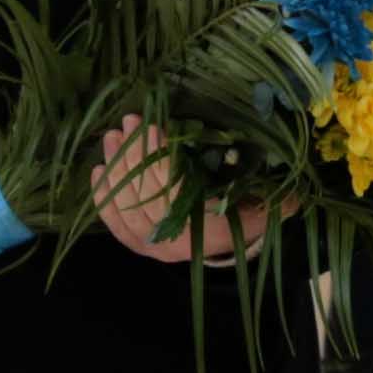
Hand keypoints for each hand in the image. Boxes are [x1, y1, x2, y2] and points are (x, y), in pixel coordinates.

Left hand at [91, 114, 286, 266]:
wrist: (237, 250)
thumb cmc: (251, 216)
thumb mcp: (266, 202)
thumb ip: (268, 182)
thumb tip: (273, 145)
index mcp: (208, 231)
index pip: (174, 188)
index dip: (160, 155)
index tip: (152, 126)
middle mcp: (176, 244)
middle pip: (146, 194)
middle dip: (135, 153)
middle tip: (128, 122)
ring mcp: (155, 249)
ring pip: (128, 205)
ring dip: (117, 168)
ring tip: (112, 136)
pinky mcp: (140, 249)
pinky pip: (116, 224)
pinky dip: (104, 198)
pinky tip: (99, 171)